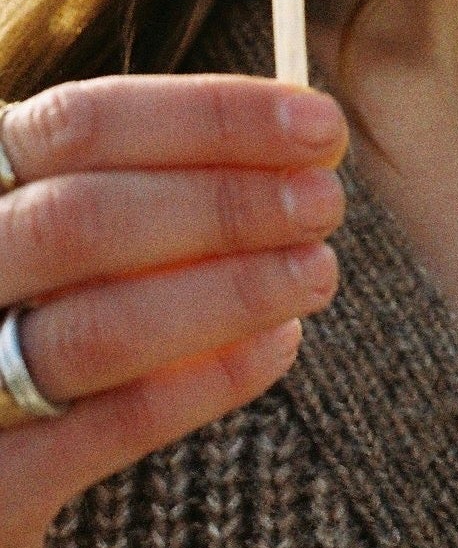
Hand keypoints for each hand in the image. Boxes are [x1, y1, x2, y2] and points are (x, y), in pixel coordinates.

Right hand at [0, 74, 346, 547]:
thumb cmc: (42, 319)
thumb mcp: (70, 237)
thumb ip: (157, 185)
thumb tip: (303, 140)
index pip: (81, 123)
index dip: (210, 118)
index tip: (318, 127)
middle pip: (82, 219)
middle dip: (224, 204)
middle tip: (325, 202)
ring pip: (96, 329)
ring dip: (229, 293)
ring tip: (314, 272)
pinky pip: (107, 430)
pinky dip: (207, 382)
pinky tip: (277, 346)